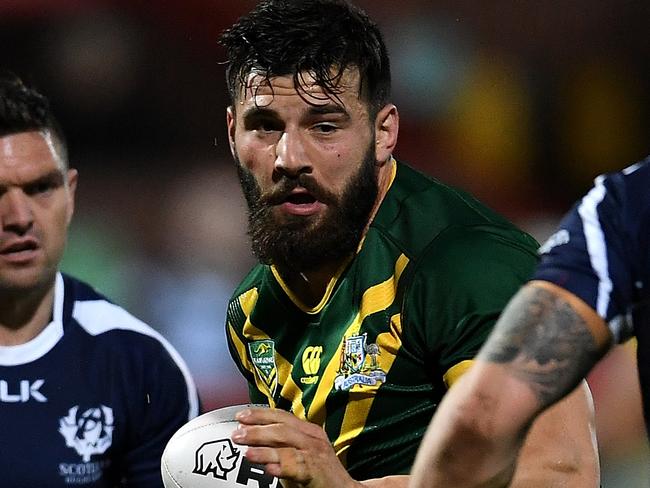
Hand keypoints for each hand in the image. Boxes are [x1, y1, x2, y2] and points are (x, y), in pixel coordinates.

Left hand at [232, 407, 360, 487]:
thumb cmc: (319, 473)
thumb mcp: (300, 454)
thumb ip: (281, 446)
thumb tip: (252, 440)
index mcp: (309, 430)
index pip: (282, 415)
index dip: (261, 414)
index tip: (241, 416)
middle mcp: (313, 438)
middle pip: (282, 428)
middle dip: (257, 429)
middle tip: (237, 434)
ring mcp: (315, 454)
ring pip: (287, 445)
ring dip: (265, 448)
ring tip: (247, 452)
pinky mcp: (316, 472)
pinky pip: (296, 467)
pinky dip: (282, 467)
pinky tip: (269, 469)